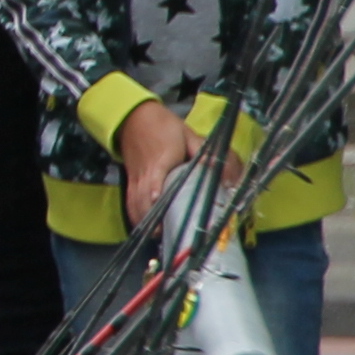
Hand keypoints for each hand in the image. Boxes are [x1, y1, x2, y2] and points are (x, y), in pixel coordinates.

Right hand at [114, 98, 197, 226]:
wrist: (135, 118)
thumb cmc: (164, 127)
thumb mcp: (188, 135)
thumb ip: (205, 153)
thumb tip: (223, 172)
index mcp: (160, 161)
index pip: (153, 180)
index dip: (154, 192)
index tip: (157, 203)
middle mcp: (145, 173)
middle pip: (142, 199)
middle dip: (152, 217)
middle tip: (166, 233)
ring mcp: (136, 179)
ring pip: (135, 204)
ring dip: (144, 221)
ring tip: (158, 235)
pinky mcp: (132, 182)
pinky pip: (131, 202)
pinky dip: (136, 216)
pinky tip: (145, 227)